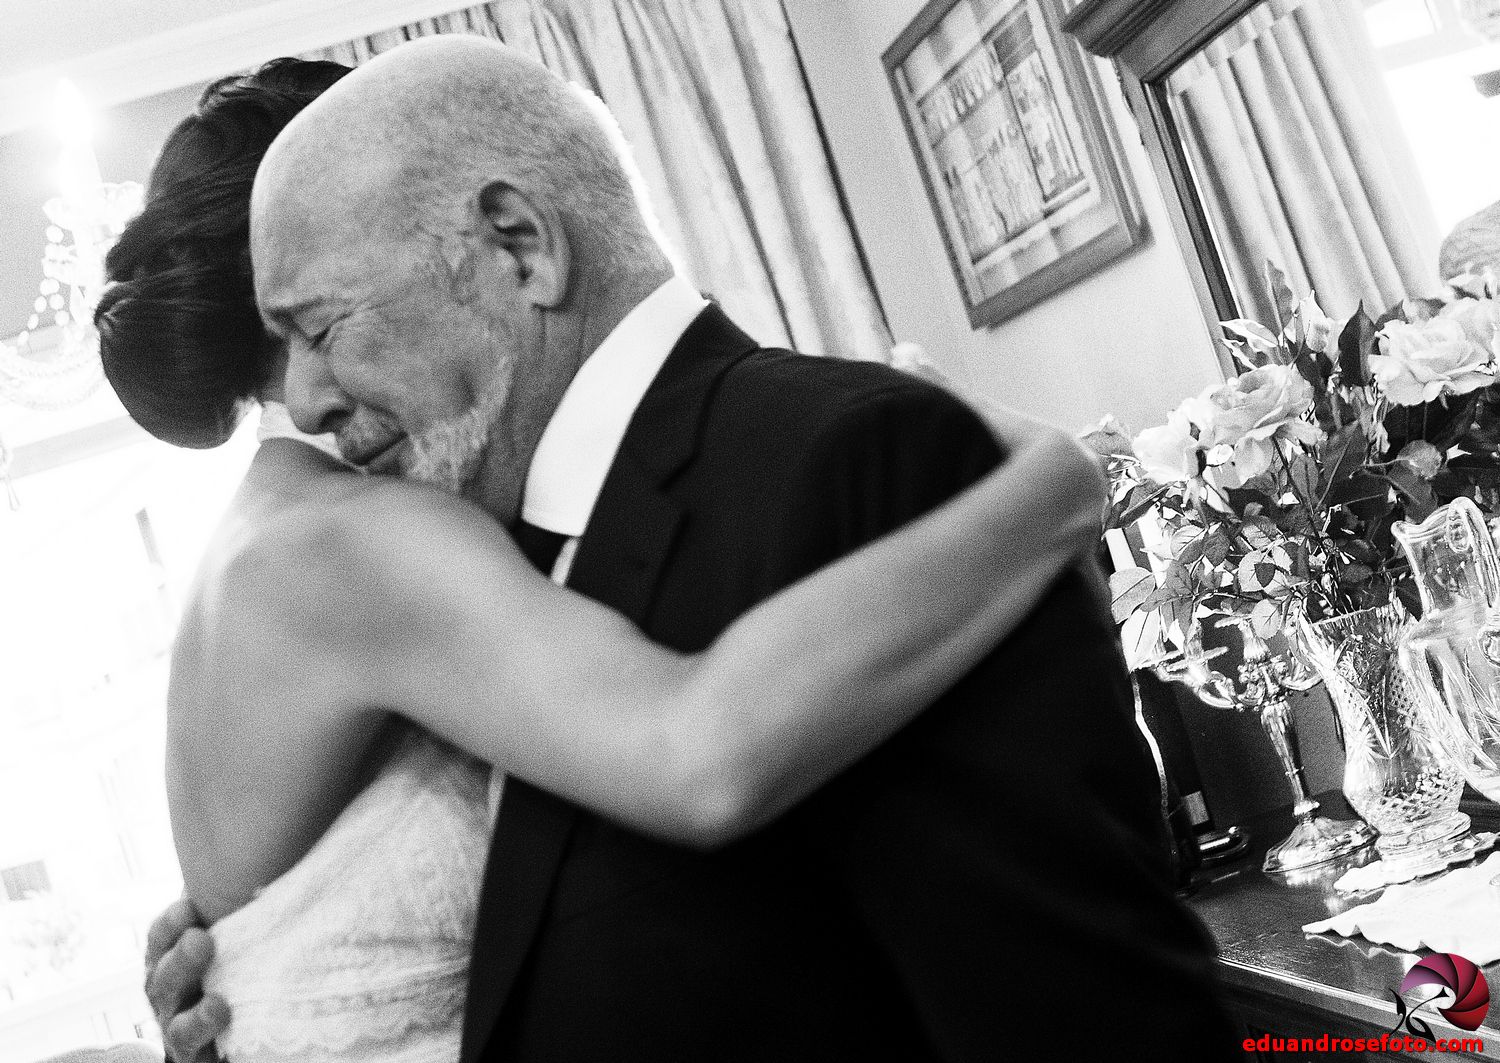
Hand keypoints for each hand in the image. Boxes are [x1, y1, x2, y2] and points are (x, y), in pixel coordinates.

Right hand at [144, 896, 229, 1061]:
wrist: (235, 1033)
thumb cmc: (233, 964)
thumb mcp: (229, 929)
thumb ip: (231, 900)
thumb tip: (256, 849)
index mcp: (171, 955)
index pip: (161, 937)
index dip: (170, 923)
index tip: (189, 904)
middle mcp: (168, 991)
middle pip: (162, 977)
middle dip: (180, 959)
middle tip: (202, 940)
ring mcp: (178, 1025)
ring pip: (174, 1018)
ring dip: (194, 1010)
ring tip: (218, 1002)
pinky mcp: (194, 1055)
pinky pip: (192, 1047)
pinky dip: (204, 1032)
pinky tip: (223, 1016)